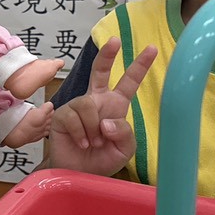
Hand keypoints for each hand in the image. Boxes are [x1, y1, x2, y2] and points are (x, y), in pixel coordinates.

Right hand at [45, 38, 156, 177]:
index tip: (152, 49)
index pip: (129, 82)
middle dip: (107, 55)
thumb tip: (107, 121)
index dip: (140, 66)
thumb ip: (124, 133)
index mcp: (115, 106)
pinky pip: (75, 117)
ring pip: (89, 105)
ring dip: (93, 129)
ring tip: (93, 143)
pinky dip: (81, 134)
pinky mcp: (63, 115)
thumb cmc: (102, 160)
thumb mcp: (124, 149)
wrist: (79, 174)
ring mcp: (78, 106)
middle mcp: (97, 101)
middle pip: (100, 71)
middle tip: (114, 41)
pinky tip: (82, 143)